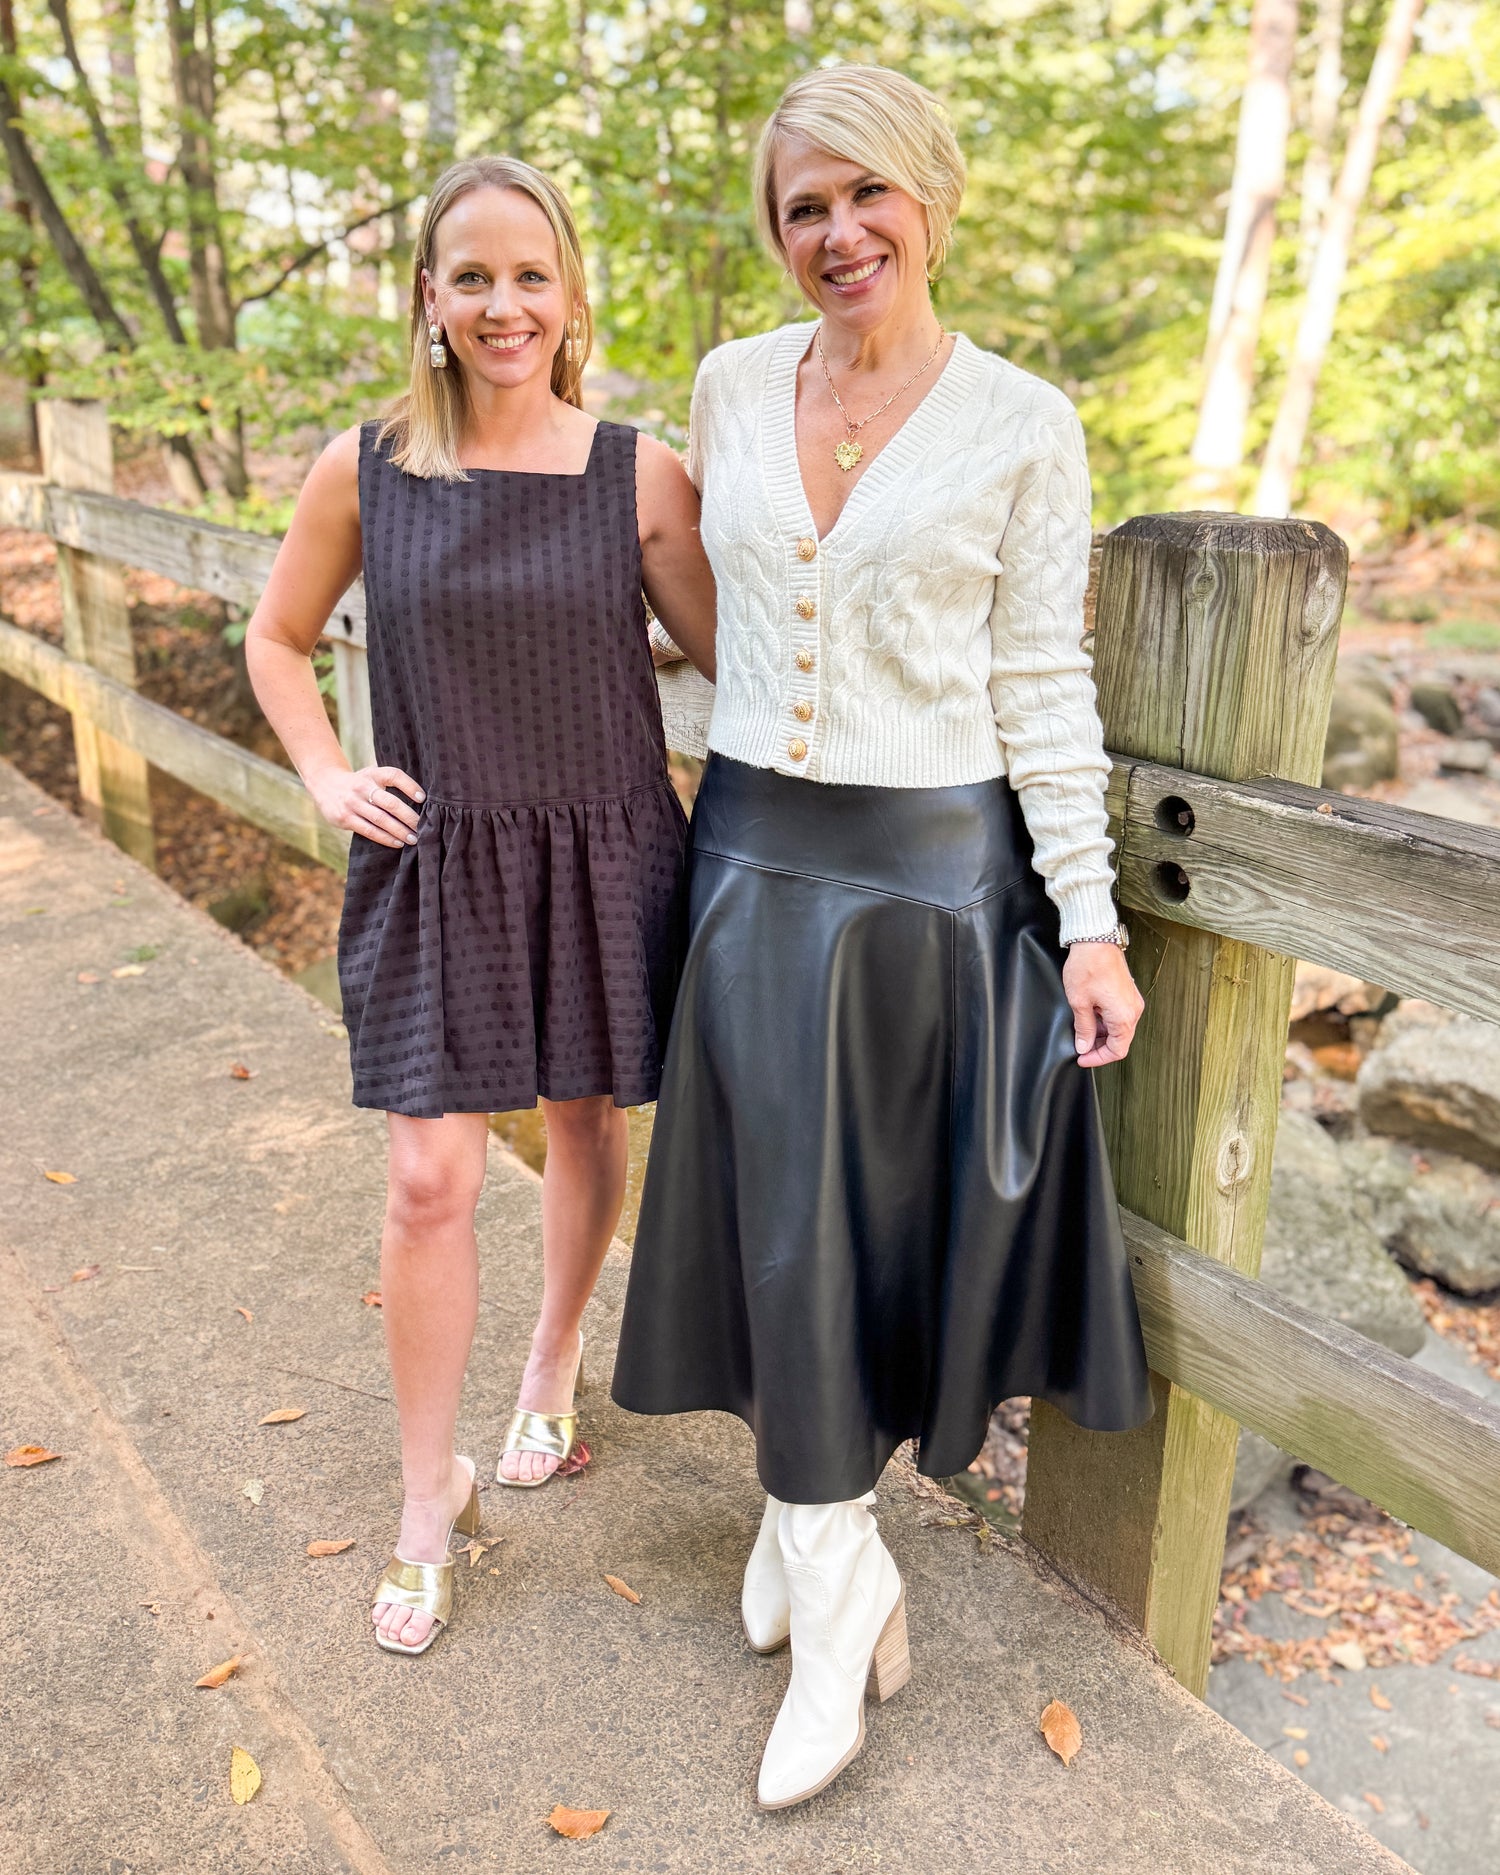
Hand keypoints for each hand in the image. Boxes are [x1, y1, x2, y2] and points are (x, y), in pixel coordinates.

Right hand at [311, 764, 425, 848]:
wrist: (325, 784)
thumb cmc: (359, 782)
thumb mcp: (372, 774)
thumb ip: (390, 781)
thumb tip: (422, 799)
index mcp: (372, 774)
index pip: (394, 776)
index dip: (410, 786)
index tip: (423, 798)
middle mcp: (362, 787)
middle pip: (390, 803)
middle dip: (409, 817)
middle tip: (423, 827)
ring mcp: (352, 803)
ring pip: (380, 819)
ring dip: (399, 831)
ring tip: (414, 838)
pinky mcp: (345, 818)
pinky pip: (369, 830)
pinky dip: (385, 838)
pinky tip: (398, 843)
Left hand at [1063, 941, 1143, 1067]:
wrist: (1095, 940)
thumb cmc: (1088, 966)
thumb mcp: (1080, 1002)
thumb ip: (1083, 1028)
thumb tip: (1084, 1046)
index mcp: (1124, 1016)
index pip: (1117, 1050)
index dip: (1098, 1058)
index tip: (1082, 1058)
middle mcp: (1133, 1010)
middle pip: (1120, 1041)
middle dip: (1099, 1047)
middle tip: (1080, 1047)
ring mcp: (1132, 1001)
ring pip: (1119, 1029)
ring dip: (1101, 1034)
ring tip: (1082, 1031)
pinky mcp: (1127, 994)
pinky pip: (1119, 1016)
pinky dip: (1105, 1022)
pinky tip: (1089, 1017)